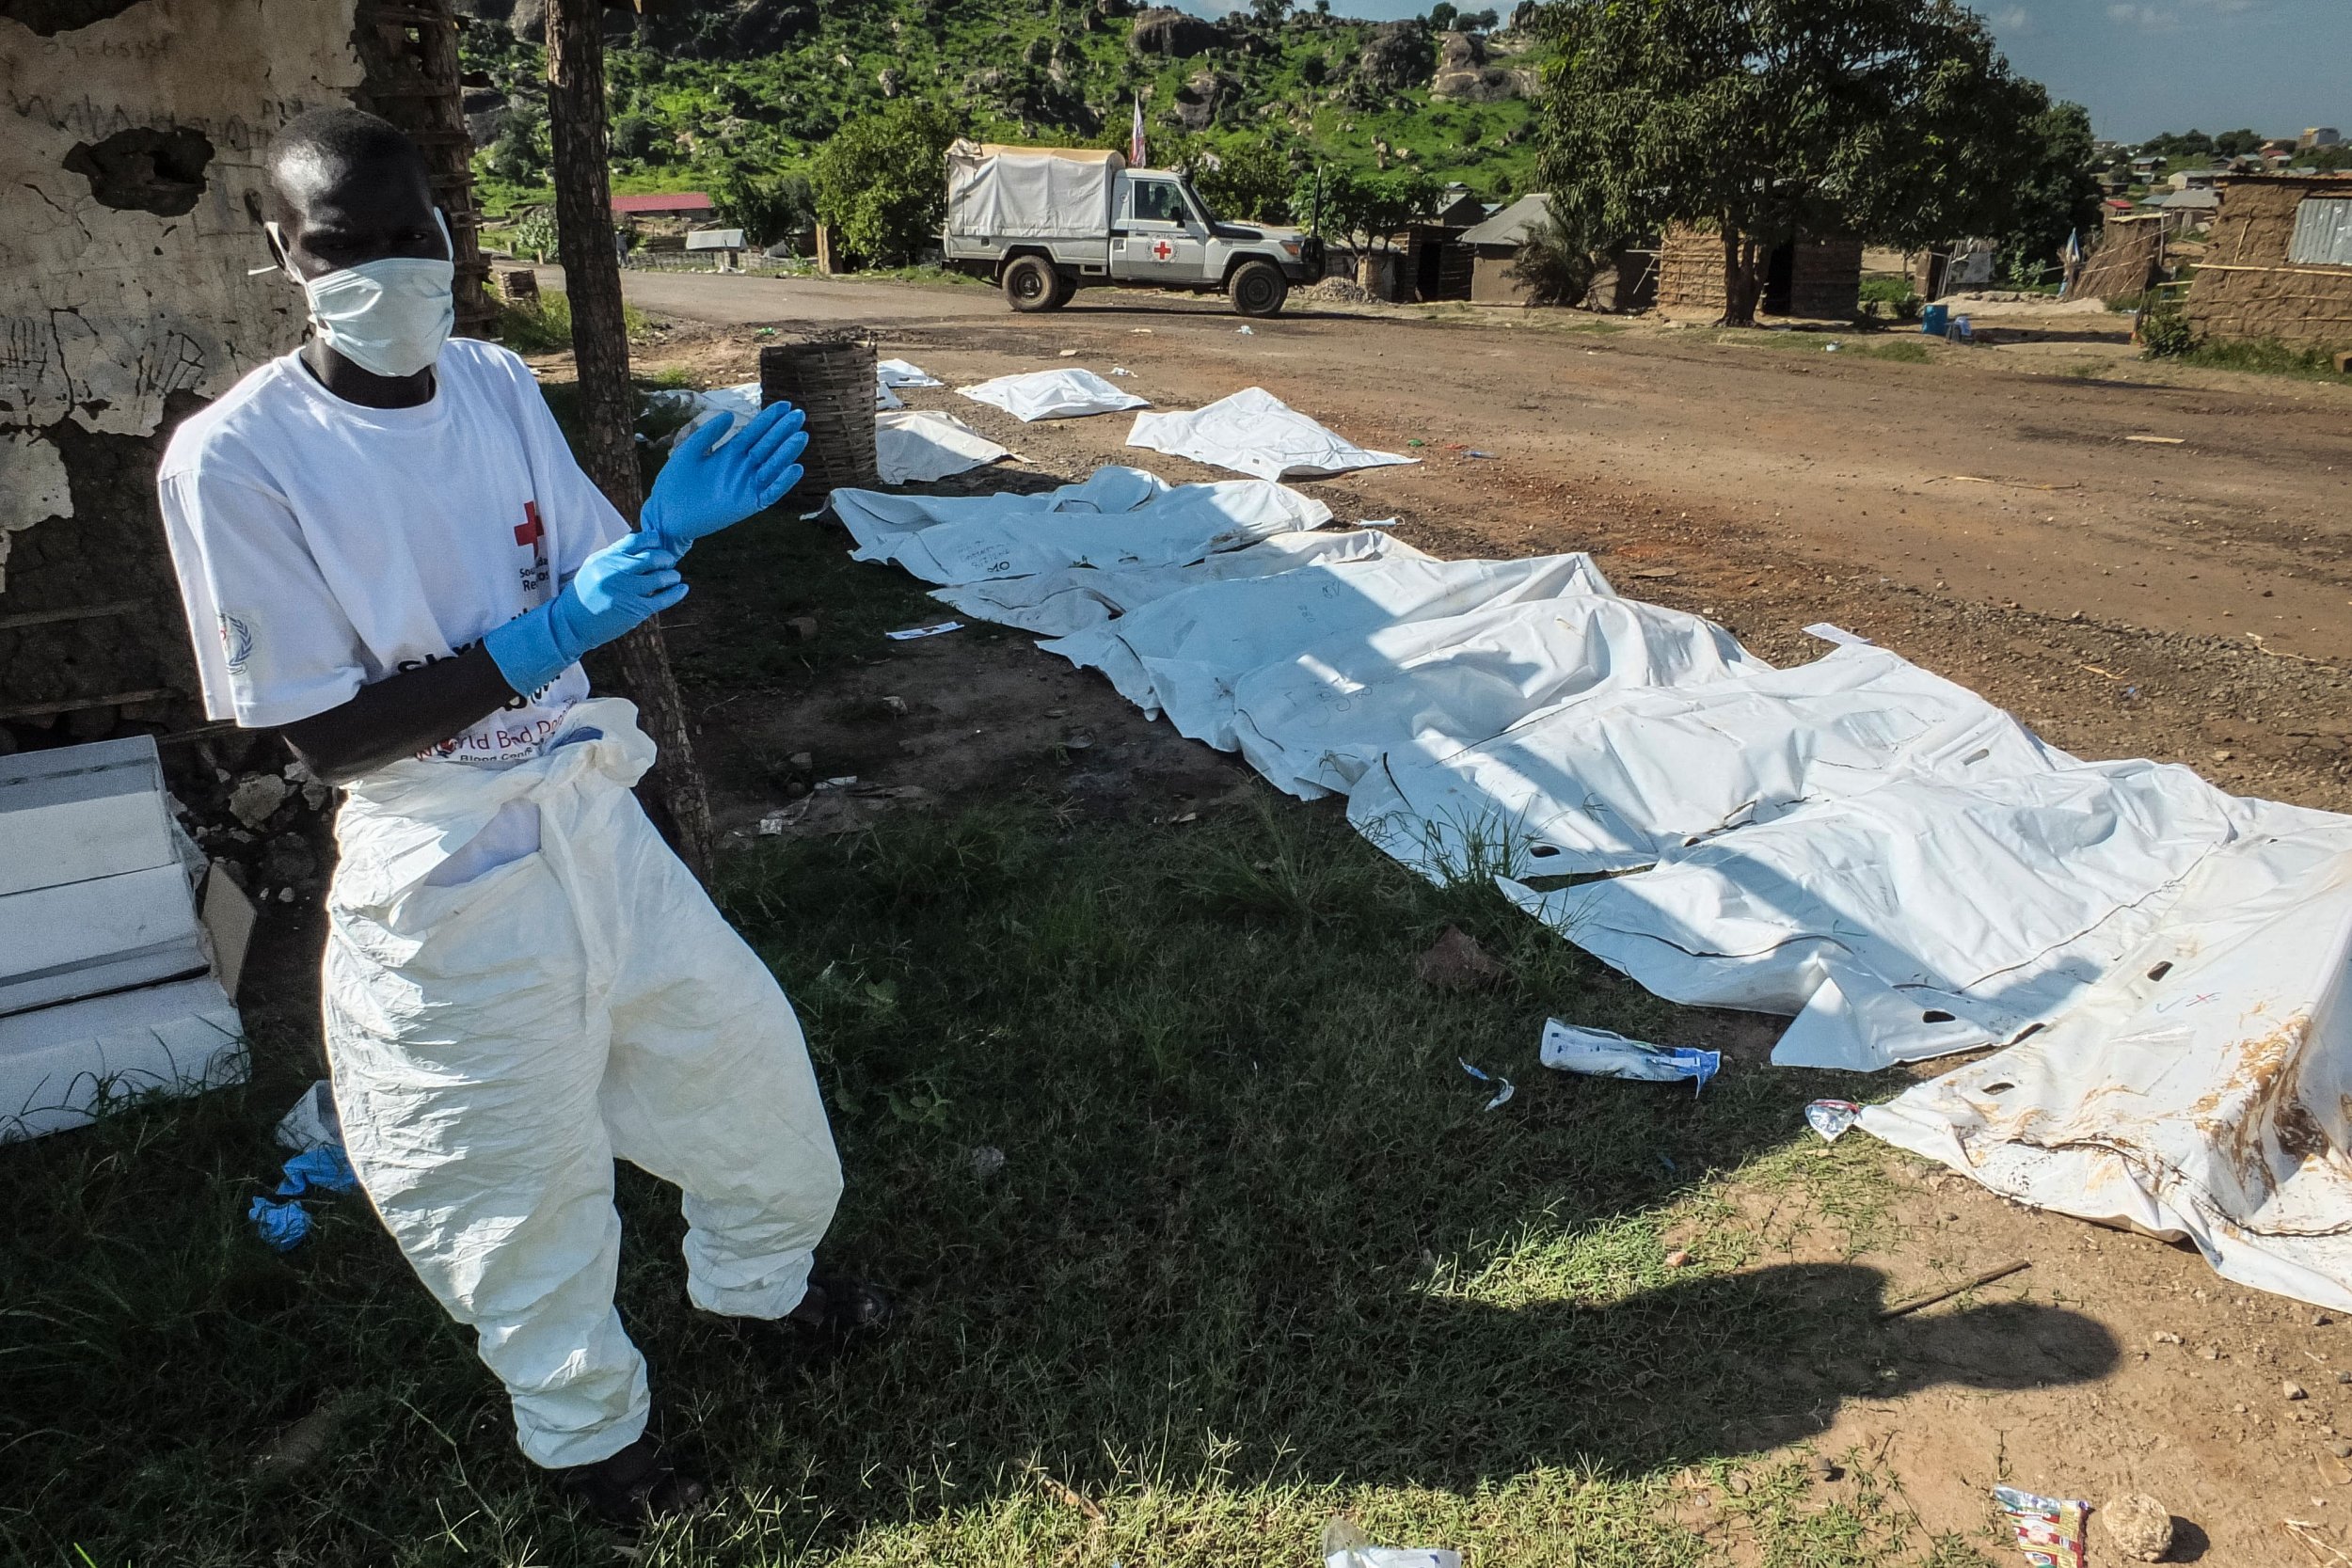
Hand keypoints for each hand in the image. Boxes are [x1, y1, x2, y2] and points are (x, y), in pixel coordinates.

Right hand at [549, 532, 685, 661]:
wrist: (573, 622)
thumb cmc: (586, 593)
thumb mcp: (594, 567)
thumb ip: (615, 555)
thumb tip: (641, 542)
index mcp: (606, 558)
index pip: (636, 540)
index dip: (653, 540)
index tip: (659, 544)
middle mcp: (616, 572)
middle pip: (653, 557)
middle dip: (666, 558)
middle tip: (670, 562)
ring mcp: (626, 591)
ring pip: (661, 577)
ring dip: (672, 576)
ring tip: (674, 577)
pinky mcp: (634, 610)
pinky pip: (663, 598)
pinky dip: (677, 593)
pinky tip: (682, 589)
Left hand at [642, 401, 808, 544]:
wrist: (665, 515)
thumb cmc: (673, 484)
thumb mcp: (689, 452)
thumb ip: (708, 434)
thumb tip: (729, 416)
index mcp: (730, 453)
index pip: (755, 432)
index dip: (769, 419)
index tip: (785, 405)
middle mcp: (742, 468)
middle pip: (768, 446)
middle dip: (783, 431)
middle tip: (799, 414)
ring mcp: (747, 486)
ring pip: (773, 467)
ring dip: (787, 453)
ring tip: (801, 436)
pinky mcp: (748, 505)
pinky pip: (770, 493)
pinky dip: (783, 482)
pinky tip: (795, 468)